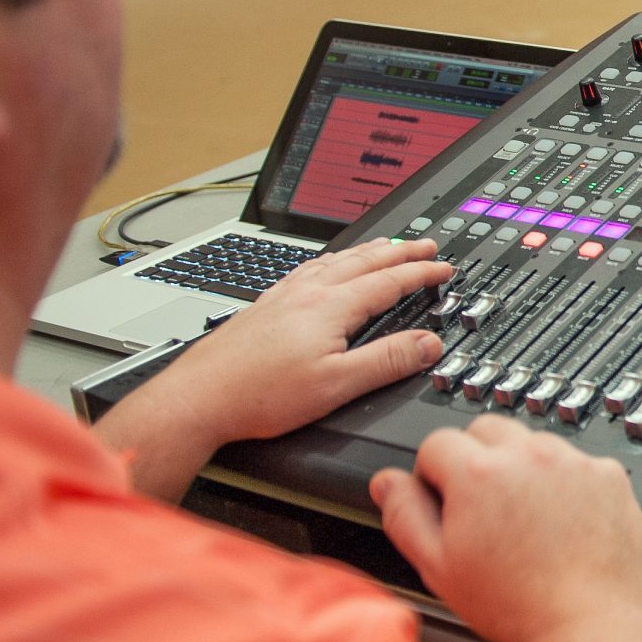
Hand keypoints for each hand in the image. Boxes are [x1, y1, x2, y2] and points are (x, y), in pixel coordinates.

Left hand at [96, 238, 453, 498]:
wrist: (198, 398)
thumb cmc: (258, 396)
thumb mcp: (336, 385)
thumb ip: (386, 361)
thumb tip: (427, 344)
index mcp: (329, 307)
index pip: (388, 281)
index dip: (420, 273)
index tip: (442, 268)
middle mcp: (305, 294)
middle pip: (363, 261)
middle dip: (399, 251)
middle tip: (424, 244)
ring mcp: (282, 297)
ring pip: (334, 261)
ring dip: (366, 251)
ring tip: (384, 246)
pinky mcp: (263, 307)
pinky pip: (307, 270)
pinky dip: (330, 261)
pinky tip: (324, 268)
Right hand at [371, 414, 641, 641]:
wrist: (586, 625)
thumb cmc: (514, 604)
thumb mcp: (438, 566)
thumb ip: (405, 514)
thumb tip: (387, 481)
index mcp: (478, 473)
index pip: (437, 442)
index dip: (434, 475)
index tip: (446, 501)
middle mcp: (529, 455)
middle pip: (486, 429)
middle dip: (477, 460)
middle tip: (484, 510)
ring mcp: (574, 462)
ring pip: (534, 443)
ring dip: (524, 468)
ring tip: (527, 521)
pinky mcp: (609, 475)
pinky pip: (578, 463)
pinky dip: (568, 483)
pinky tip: (563, 523)